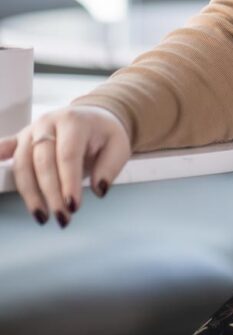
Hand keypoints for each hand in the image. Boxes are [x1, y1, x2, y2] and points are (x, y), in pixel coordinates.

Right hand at [0, 106, 131, 226]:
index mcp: (73, 121)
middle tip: (62, 217)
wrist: (93, 116)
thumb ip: (110, 167)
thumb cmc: (104, 134)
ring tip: (42, 216)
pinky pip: (4, 147)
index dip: (69, 182)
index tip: (73, 206)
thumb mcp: (118, 146)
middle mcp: (48, 122)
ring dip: (29, 193)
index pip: (68, 155)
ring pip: (22, 163)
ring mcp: (31, 130)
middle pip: (42, 161)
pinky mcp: (20, 138)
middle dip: (50, 193)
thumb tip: (98, 190)